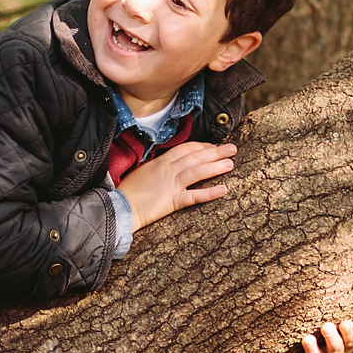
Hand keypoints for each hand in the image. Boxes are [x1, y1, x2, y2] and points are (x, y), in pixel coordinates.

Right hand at [117, 140, 237, 229]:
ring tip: (230, 164)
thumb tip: (169, 165)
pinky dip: (210, 193)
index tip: (213, 146)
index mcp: (161, 161)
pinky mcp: (173, 201)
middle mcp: (168, 169)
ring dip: (216, 167)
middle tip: (232, 149)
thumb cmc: (128, 191)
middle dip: (215, 151)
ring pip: (198, 171)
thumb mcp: (143, 172)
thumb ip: (158, 167)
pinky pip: (195, 196)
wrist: (120, 206)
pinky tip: (223, 190)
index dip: (202, 146)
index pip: (186, 148)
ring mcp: (171, 184)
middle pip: (196, 156)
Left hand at [280, 312, 352, 352]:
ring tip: (307, 339)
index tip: (346, 322)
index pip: (351, 342)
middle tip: (326, 326)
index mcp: (345, 347)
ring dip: (311, 349)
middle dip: (331, 339)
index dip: (349, 333)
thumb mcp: (349, 335)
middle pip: (335, 350)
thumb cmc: (336, 341)